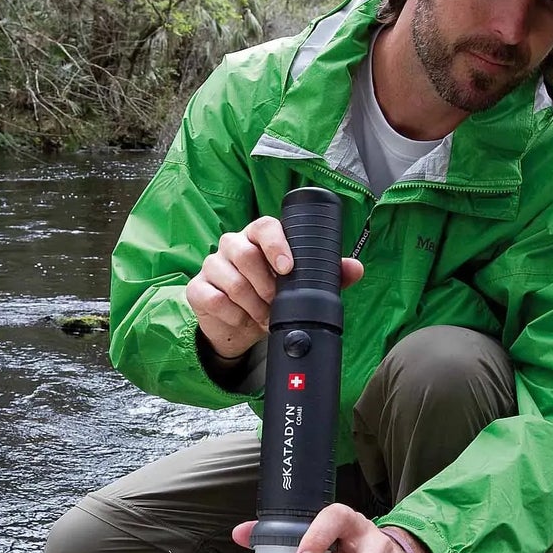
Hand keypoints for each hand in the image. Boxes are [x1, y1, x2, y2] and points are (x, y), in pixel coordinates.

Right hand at [186, 215, 364, 360]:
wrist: (239, 325)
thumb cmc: (270, 296)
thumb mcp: (299, 285)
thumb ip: (327, 274)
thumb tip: (355, 268)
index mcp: (259, 236)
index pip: (265, 226)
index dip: (276, 244)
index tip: (288, 267)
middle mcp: (233, 244)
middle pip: (244, 252)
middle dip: (265, 284)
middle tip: (276, 302)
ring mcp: (212, 265)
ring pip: (230, 279)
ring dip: (252, 304)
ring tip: (263, 315)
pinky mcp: (198, 288)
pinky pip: (214, 299)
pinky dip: (233, 314)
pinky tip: (242, 319)